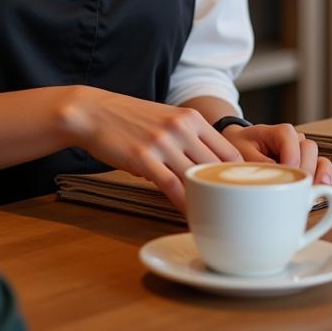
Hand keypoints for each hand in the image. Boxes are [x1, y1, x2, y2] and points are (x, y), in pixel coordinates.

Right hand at [60, 87, 242, 211]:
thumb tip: (209, 170)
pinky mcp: (143, 157)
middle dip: (225, 193)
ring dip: (206, 202)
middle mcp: (181, 127)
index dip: (237, 177)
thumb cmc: (129, 118)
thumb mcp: (166, 118)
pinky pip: (172, 187)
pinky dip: (183, 205)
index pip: (229, 151)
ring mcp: (162, 141)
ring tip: (214, 220)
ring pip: (196, 179)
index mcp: (191, 118)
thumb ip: (189, 139)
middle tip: (231, 215)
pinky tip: (188, 217)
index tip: (239, 195)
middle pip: (217, 168)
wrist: (92, 112)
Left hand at [221, 123, 331, 184]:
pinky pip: (321, 169)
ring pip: (319, 159)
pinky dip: (323, 178)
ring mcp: (302, 151)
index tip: (285, 174)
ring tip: (311, 190)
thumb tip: (277, 179)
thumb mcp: (242, 154)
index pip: (291, 140)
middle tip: (295, 187)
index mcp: (278, 131)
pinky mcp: (306, 164)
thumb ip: (259, 165)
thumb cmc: (240, 146)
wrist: (239, 146)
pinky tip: (320, 190)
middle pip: (309, 149)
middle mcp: (294, 139)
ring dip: (317, 175)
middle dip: (304, 170)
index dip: (291, 159)